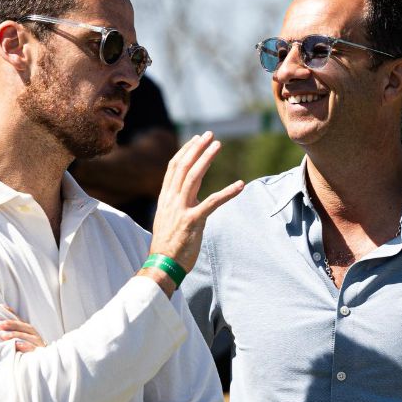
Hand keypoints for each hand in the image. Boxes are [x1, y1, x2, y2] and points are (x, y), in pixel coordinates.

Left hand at [0, 307, 44, 352]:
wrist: (44, 356)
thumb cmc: (29, 344)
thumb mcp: (20, 336)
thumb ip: (12, 330)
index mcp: (26, 327)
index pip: (17, 318)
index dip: (10, 312)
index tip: (1, 307)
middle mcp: (31, 332)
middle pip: (21, 325)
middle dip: (10, 324)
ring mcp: (36, 340)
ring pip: (25, 335)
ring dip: (15, 334)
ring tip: (4, 335)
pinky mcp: (39, 349)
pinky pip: (32, 347)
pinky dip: (25, 346)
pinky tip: (17, 345)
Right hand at [147, 132, 243, 276]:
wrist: (161, 265)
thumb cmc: (166, 247)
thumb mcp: (167, 221)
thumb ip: (175, 207)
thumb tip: (187, 200)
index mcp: (165, 199)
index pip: (173, 168)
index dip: (185, 151)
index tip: (196, 140)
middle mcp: (171, 200)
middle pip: (183, 166)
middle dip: (197, 148)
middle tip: (209, 135)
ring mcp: (181, 210)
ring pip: (193, 176)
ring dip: (206, 158)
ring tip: (218, 145)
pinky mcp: (193, 221)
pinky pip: (212, 202)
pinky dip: (227, 192)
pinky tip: (240, 185)